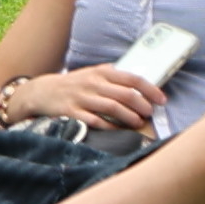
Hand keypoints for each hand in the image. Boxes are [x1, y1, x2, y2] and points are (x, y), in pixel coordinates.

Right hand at [22, 64, 160, 140]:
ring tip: (138, 123)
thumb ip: (112, 76)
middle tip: (149, 113)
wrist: (42, 92)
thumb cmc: (73, 84)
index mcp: (101, 73)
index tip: (161, 99)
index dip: (150, 89)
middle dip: (142, 106)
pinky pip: (96, 121)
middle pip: (125, 94)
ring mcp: (82, 98)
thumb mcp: (91, 73)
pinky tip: (118, 131)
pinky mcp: (73, 112)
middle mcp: (92, 83)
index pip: (132, 78)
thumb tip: (137, 82)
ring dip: (130, 117)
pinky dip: (110, 127)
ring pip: (113, 108)